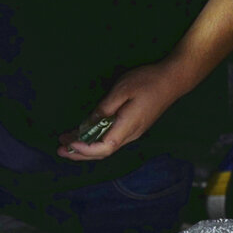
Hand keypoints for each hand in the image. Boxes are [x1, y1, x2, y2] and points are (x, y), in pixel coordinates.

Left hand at [58, 61, 185, 160]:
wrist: (174, 79)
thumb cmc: (148, 81)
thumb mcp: (122, 90)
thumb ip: (105, 108)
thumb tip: (89, 123)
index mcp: (128, 127)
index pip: (104, 148)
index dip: (85, 149)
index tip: (70, 143)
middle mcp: (130, 135)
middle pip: (102, 152)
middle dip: (79, 153)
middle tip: (59, 149)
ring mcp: (132, 132)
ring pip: (105, 147)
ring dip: (85, 147)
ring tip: (65, 142)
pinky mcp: (132, 127)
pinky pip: (110, 139)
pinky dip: (94, 139)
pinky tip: (82, 134)